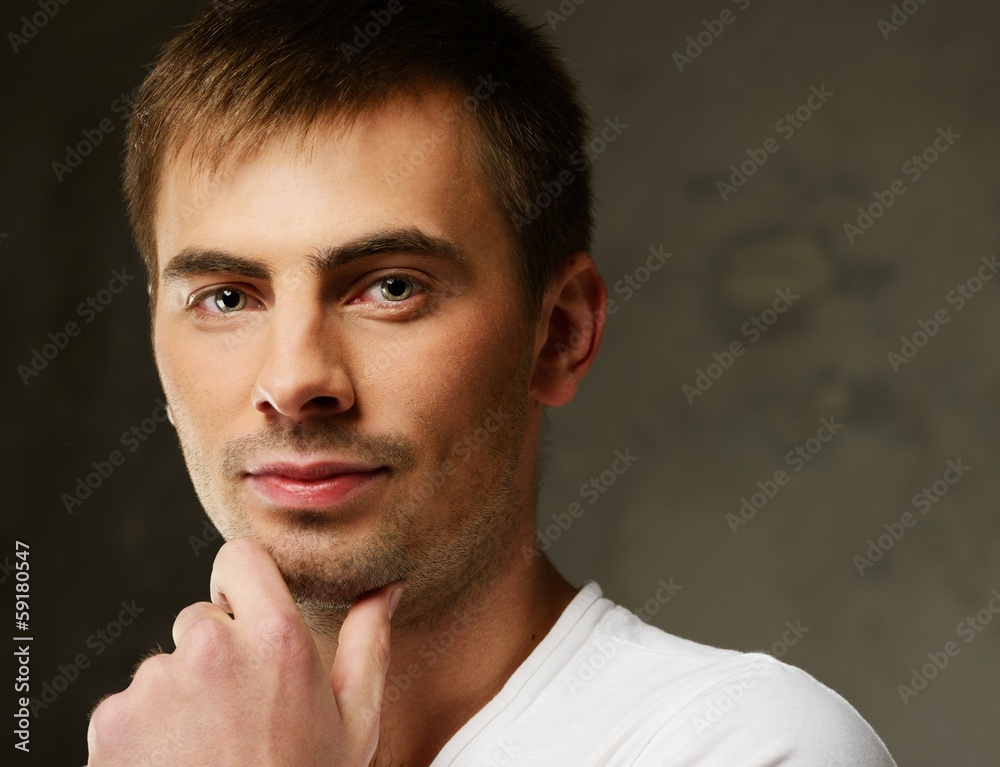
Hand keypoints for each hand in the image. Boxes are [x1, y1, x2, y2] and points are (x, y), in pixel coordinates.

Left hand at [87, 538, 400, 765]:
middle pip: (201, 620)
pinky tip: (176, 763)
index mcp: (278, 640)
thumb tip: (386, 589)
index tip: (247, 614)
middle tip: (239, 714)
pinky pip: (130, 704)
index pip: (240, 557)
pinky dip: (145, 730)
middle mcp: (212, 648)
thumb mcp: (354, 724)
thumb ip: (369, 643)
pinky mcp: (113, 720)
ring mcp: (157, 683)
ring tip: (208, 748)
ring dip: (181, 696)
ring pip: (166, 666)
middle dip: (216, 654)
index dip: (243, 584)